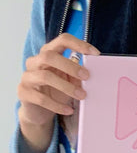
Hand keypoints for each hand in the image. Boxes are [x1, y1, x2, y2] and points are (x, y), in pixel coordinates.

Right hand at [17, 33, 99, 152]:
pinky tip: (69, 110)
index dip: (78, 44)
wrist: (38, 112)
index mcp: (48, 54)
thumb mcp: (70, 82)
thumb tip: (94, 72)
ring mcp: (27, 77)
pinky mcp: (24, 92)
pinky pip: (41, 98)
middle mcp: (35, 62)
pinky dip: (57, 105)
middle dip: (70, 66)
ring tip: (82, 96)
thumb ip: (78, 75)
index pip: (62, 40)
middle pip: (49, 56)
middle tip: (87, 76)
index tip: (95, 53)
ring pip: (44, 76)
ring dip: (66, 86)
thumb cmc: (55, 92)